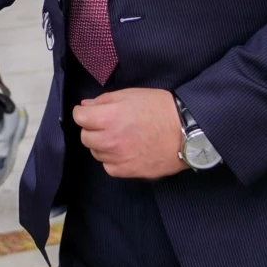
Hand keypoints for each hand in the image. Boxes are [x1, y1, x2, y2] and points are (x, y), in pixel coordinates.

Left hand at [70, 88, 187, 179]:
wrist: (186, 132)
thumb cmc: (160, 108)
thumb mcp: (131, 94)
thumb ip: (104, 100)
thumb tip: (86, 106)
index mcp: (109, 117)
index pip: (79, 117)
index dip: (82, 112)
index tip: (88, 112)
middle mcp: (110, 139)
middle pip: (85, 137)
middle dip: (91, 129)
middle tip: (105, 124)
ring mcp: (119, 158)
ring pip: (96, 153)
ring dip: (102, 144)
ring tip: (118, 137)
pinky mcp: (129, 171)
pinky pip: (109, 167)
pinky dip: (112, 160)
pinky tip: (124, 151)